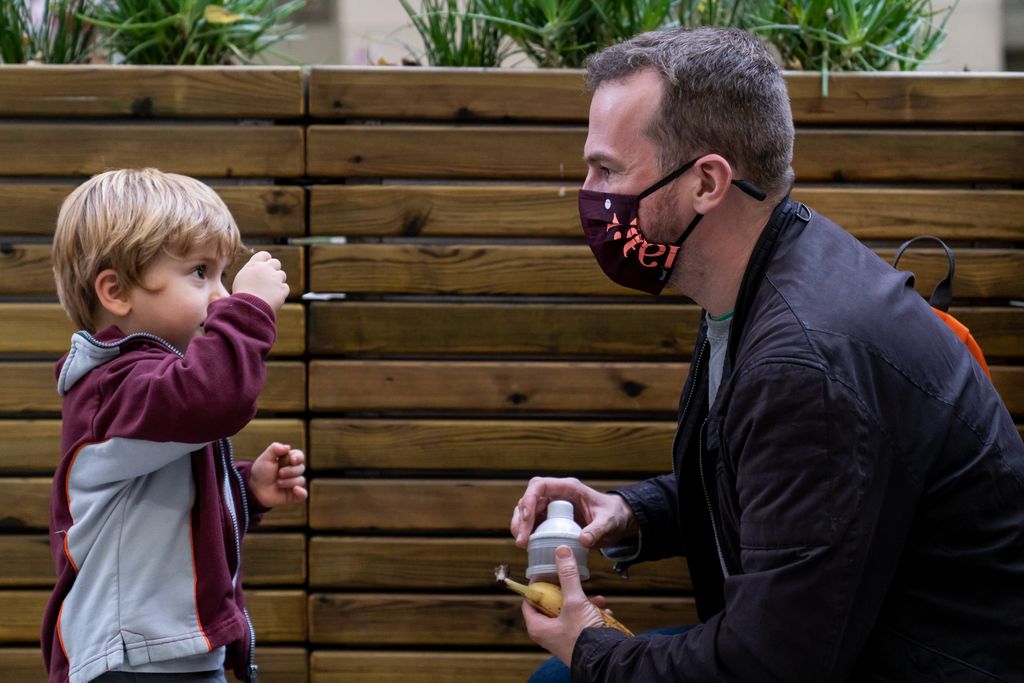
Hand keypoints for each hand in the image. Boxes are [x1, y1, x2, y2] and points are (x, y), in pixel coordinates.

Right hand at [232, 251, 287, 311]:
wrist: (248, 307)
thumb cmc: (241, 296)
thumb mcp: (241, 280)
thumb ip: (251, 273)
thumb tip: (256, 272)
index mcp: (254, 265)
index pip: (264, 255)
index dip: (266, 260)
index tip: (265, 266)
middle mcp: (266, 268)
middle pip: (276, 262)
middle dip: (274, 270)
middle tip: (269, 279)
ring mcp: (276, 278)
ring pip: (282, 275)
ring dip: (277, 282)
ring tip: (268, 292)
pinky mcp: (283, 288)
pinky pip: (285, 288)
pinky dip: (281, 293)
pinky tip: (272, 299)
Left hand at [250, 442, 306, 507]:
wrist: (254, 489)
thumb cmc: (260, 472)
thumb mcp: (265, 458)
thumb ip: (275, 449)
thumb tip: (288, 447)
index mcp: (288, 461)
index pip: (299, 456)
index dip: (298, 458)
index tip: (291, 460)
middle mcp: (293, 471)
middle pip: (301, 468)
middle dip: (290, 471)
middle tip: (279, 473)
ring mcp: (294, 483)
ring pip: (301, 480)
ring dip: (288, 482)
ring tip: (277, 483)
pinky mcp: (293, 495)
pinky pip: (303, 494)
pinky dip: (301, 492)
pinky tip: (295, 490)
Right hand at [511, 477, 637, 549]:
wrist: (617, 521)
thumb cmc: (613, 515)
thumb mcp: (608, 522)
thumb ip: (598, 530)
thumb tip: (583, 540)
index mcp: (568, 488)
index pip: (540, 486)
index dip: (529, 500)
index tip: (527, 520)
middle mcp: (556, 495)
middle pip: (528, 500)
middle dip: (521, 518)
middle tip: (521, 540)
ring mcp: (552, 507)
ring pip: (527, 511)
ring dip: (521, 526)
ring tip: (522, 544)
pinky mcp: (551, 519)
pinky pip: (534, 523)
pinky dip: (528, 533)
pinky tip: (528, 546)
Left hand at [522, 545, 606, 664]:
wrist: (606, 661)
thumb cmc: (583, 636)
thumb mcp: (574, 601)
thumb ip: (568, 576)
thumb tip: (561, 552)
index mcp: (538, 627)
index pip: (529, 600)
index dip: (538, 584)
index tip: (548, 571)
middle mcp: (549, 634)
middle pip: (551, 604)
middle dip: (566, 591)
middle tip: (573, 581)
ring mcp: (564, 638)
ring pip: (570, 611)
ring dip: (584, 602)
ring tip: (596, 598)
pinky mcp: (579, 640)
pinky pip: (583, 621)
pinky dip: (593, 614)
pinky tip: (604, 611)